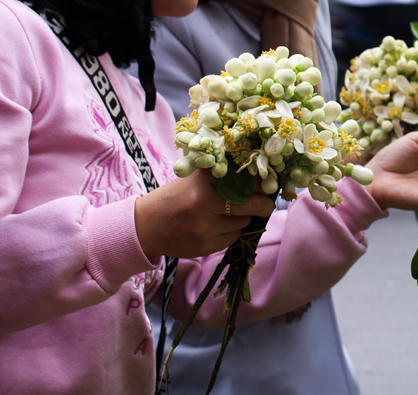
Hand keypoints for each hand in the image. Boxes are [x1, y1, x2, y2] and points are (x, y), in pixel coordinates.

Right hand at [134, 168, 274, 259]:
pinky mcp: (204, 247)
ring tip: (231, 214)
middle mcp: (203, 204)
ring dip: (244, 218)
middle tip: (267, 204)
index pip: (244, 181)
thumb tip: (260, 176)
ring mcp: (204, 228)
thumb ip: (222, 175)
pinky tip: (219, 226)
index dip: (261, 185)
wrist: (145, 226)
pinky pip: (232, 238)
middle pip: (250, 205)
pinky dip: (232, 232)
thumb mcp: (194, 178)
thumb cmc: (174, 197)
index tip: (268, 185)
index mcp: (201, 182)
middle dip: (264, 205)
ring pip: (243, 223)